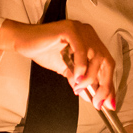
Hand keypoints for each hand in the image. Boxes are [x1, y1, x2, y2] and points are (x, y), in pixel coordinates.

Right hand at [0, 19, 115, 107]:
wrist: (23, 41)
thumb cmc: (43, 50)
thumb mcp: (65, 69)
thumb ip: (78, 79)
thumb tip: (88, 95)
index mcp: (90, 41)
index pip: (107, 64)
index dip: (109, 84)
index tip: (109, 102)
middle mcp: (88, 33)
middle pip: (106, 61)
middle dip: (104, 84)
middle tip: (97, 101)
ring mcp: (80, 29)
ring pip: (96, 56)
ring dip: (90, 77)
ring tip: (80, 88)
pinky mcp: (70, 29)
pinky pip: (81, 50)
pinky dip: (81, 66)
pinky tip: (76, 78)